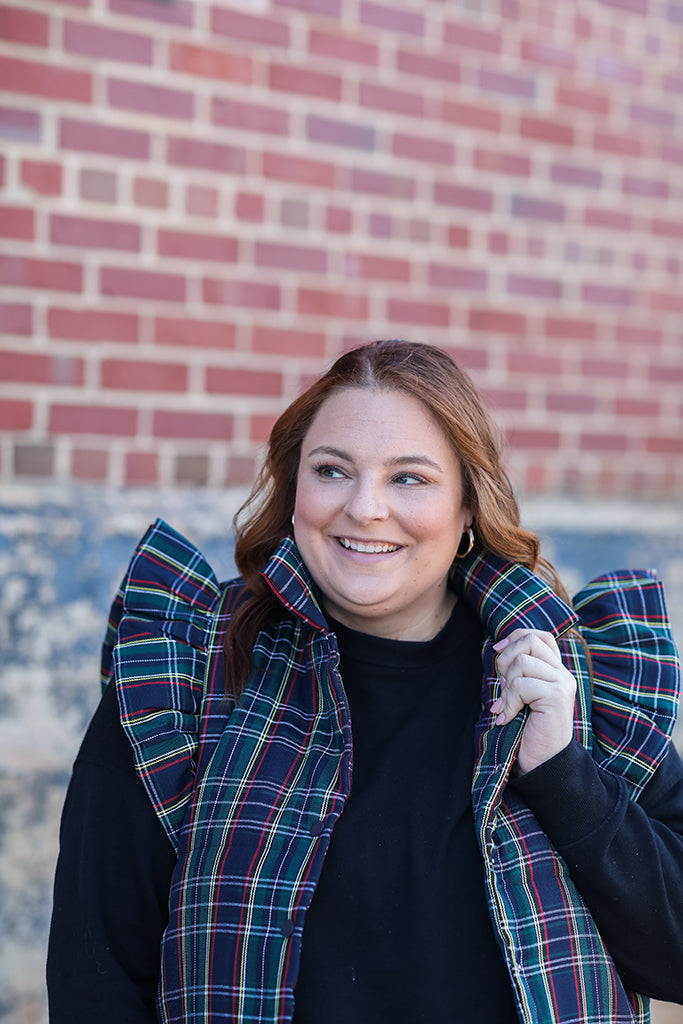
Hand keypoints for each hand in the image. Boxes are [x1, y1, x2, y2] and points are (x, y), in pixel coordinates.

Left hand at [490, 628, 575, 775]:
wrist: (543, 764)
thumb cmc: (527, 730)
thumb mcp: (520, 695)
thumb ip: (517, 672)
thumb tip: (498, 649)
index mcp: (556, 671)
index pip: (539, 636)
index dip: (516, 637)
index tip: (498, 650)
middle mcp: (563, 674)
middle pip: (530, 640)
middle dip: (506, 658)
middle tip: (503, 685)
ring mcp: (562, 684)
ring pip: (522, 661)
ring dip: (506, 686)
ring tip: (507, 706)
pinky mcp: (557, 697)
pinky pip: (521, 684)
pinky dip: (509, 701)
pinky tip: (509, 717)